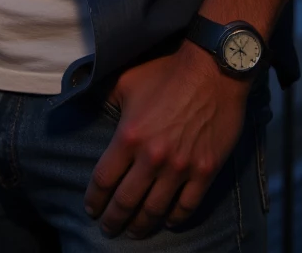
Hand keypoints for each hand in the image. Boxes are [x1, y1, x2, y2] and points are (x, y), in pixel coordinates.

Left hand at [84, 41, 248, 238]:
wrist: (213, 69)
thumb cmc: (168, 72)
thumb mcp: (127, 80)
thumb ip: (107, 100)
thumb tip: (88, 108)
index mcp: (129, 135)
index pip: (104, 179)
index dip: (94, 199)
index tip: (91, 208)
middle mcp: (152, 157)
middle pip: (126, 201)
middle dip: (113, 220)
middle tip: (107, 229)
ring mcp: (180, 167)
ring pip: (154, 210)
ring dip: (141, 226)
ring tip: (133, 232)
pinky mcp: (205, 171)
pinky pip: (187, 206)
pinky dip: (175, 219)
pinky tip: (167, 221)